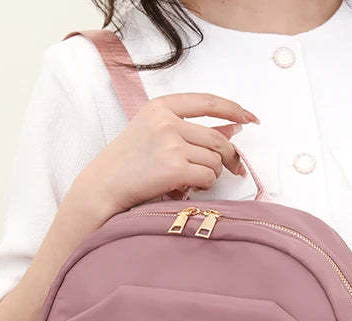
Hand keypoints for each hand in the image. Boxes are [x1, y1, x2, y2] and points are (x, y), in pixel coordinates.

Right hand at [70, 93, 259, 220]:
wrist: (102, 186)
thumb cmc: (127, 164)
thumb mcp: (154, 134)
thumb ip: (190, 129)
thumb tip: (233, 127)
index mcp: (160, 107)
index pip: (206, 102)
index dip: (233, 109)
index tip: (250, 118)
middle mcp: (167, 122)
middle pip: (217, 138)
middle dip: (230, 156)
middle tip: (234, 168)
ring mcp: (170, 144)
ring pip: (214, 160)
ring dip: (211, 174)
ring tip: (192, 180)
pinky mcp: (174, 168)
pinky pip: (207, 176)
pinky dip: (204, 185)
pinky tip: (188, 188)